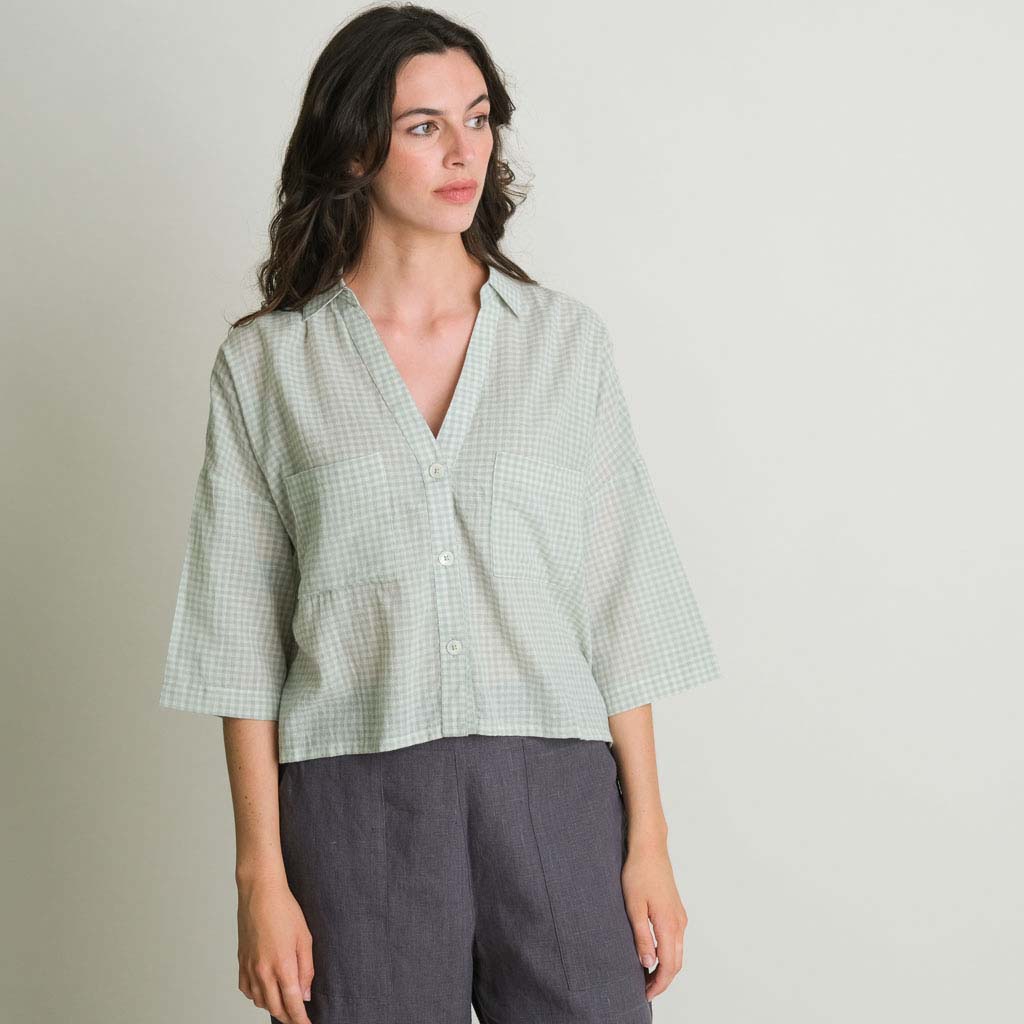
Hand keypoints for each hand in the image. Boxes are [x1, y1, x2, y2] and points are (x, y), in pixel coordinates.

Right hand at [237, 875, 314, 1023]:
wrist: (259, 893)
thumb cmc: (284, 910)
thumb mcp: (305, 938)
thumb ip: (307, 969)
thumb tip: (306, 994)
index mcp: (282, 965)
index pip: (293, 1004)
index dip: (301, 1020)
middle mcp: (263, 971)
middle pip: (276, 1008)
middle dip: (289, 1017)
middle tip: (299, 1018)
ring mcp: (249, 968)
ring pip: (260, 1002)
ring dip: (273, 1007)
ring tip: (285, 1004)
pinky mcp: (240, 963)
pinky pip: (247, 991)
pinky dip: (257, 996)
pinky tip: (266, 991)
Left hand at [620, 839, 687, 1000]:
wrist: (650, 848)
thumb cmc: (638, 873)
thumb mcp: (633, 907)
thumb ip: (641, 937)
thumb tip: (648, 963)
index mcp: (668, 924)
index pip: (668, 965)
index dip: (658, 984)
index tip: (646, 994)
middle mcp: (679, 923)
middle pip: (676, 962)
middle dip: (662, 980)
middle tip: (644, 989)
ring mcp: (680, 916)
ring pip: (677, 951)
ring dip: (665, 967)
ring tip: (646, 974)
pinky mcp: (676, 910)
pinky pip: (676, 939)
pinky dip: (668, 953)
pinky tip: (653, 952)